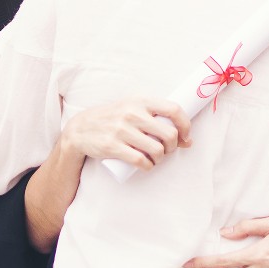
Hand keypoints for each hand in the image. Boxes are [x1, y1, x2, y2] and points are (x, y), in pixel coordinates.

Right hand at [61, 98, 191, 170]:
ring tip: (155, 158)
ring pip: (157, 150)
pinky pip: (141, 161)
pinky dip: (148, 166)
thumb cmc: (113, 119)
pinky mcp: (113, 147)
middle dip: (172, 146)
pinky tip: (146, 165)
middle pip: (169, 134)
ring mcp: (121, 130)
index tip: (185, 136)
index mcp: (140, 101)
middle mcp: (132, 113)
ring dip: (160, 159)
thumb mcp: (132, 109)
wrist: (80, 129)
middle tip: (166, 150)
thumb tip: (188, 140)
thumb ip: (157, 119)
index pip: (173, 109)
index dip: (185, 125)